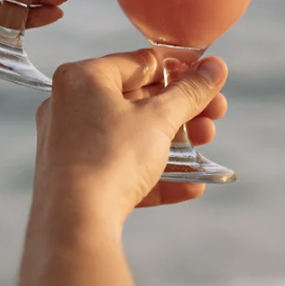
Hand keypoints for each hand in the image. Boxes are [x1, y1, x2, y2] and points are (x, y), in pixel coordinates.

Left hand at [34, 49, 227, 226]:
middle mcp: (69, 105)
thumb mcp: (159, 119)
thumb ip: (189, 92)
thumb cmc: (109, 157)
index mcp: (82, 78)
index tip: (207, 81)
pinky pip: (120, 168)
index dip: (178, 71)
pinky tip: (191, 185)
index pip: (138, 64)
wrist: (74, 221)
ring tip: (205, 147)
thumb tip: (215, 68)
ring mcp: (70, 144)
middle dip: (181, 111)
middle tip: (214, 116)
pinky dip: (153, 172)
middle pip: (137, 101)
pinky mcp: (76, 179)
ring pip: (131, 137)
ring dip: (174, 142)